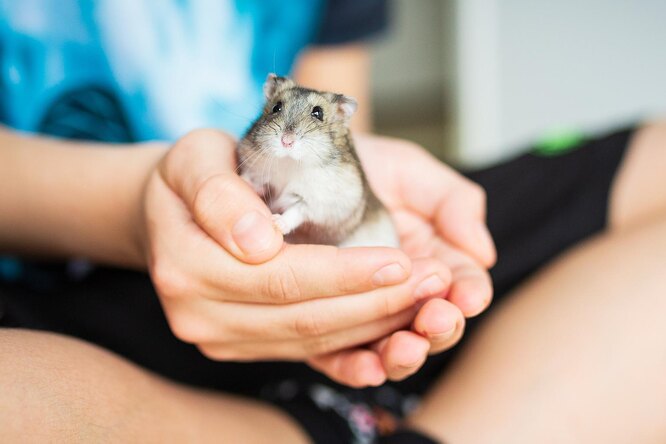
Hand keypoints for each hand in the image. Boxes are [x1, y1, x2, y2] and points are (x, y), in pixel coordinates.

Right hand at [140, 129, 450, 384]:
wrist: (173, 210)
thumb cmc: (195, 174)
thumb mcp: (196, 156)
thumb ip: (219, 193)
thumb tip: (257, 242)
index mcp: (185, 264)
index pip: (280, 277)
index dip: (346, 274)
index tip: (401, 261)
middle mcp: (198, 313)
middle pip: (303, 318)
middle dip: (376, 303)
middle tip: (433, 283)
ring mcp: (219, 337)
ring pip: (312, 341)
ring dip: (375, 324)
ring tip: (425, 300)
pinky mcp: (241, 346)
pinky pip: (307, 351)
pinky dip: (354, 339)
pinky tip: (392, 321)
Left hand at [309, 134, 495, 383]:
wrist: (296, 163)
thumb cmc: (359, 165)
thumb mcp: (409, 172)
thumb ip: (452, 202)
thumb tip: (483, 251)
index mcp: (431, 259)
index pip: (461, 286)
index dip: (468, 294)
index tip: (467, 296)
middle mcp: (399, 292)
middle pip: (430, 326)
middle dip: (439, 328)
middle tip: (436, 319)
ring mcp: (360, 312)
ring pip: (390, 348)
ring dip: (402, 354)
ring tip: (405, 346)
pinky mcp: (319, 324)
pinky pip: (337, 357)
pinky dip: (354, 368)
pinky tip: (367, 369)